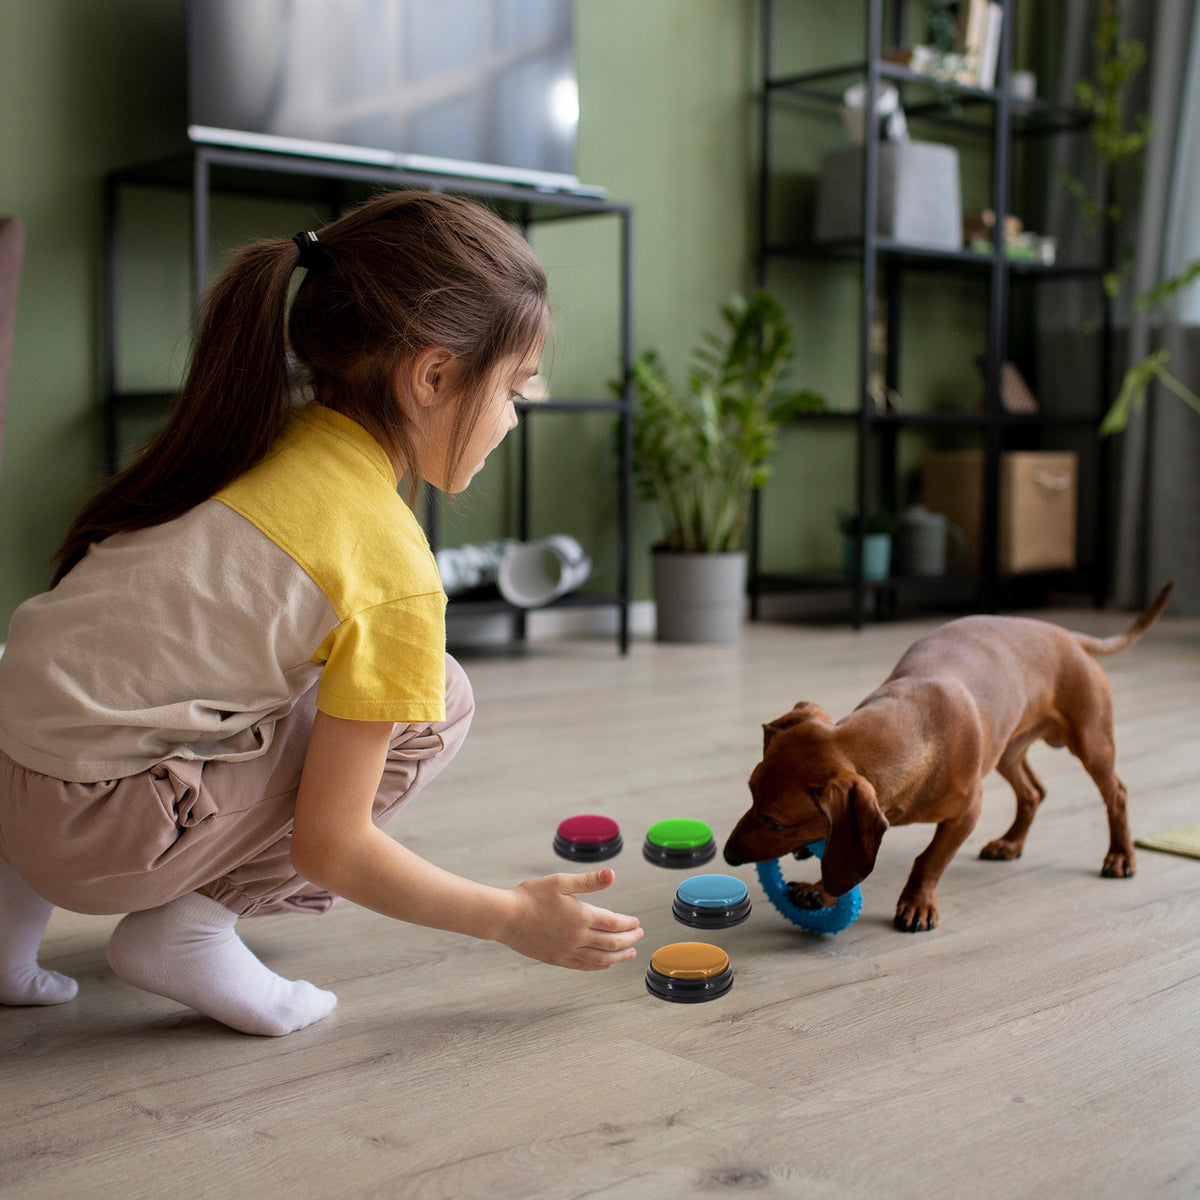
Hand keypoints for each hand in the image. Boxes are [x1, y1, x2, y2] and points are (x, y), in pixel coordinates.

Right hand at [501, 869, 642, 970]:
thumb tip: (613, 875)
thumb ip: (589, 881)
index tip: (636, 922)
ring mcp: (567, 950)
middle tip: (639, 936)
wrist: (505, 917)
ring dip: (618, 956)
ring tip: (630, 954)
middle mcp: (577, 936)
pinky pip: (583, 965)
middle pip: (611, 942)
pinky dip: (597, 966)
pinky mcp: (556, 958)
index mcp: (581, 916)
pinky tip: (604, 964)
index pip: (613, 923)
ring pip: (600, 958)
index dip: (628, 924)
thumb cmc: (531, 895)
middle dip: (628, 940)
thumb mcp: (561, 881)